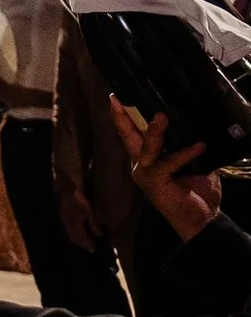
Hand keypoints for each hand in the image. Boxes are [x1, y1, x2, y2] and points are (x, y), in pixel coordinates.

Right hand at [58, 189, 99, 251]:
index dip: (88, 245)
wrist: (66, 192)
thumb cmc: (79, 200)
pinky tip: (79, 234)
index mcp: (75, 224)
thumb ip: (93, 224)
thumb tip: (99, 235)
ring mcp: (64, 223)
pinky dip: (74, 236)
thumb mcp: (89, 211)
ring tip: (85, 243)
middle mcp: (68, 226)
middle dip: (82, 245)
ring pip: (70, 236)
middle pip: (75, 239)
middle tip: (90, 248)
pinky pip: (68, 232)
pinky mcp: (63, 220)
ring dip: (78, 242)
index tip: (94, 250)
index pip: (82, 238)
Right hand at [112, 105, 222, 242]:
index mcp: (148, 160)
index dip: (123, 116)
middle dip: (121, 117)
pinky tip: (199, 146)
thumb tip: (192, 125)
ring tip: (162, 116)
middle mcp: (142, 165)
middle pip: (128, 137)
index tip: (115, 97)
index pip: (133, 134)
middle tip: (117, 99)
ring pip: (147, 147)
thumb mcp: (193, 164)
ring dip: (154, 131)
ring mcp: (146, 174)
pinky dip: (185, 153)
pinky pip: (169, 162)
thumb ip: (185, 147)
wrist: (201, 219)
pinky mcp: (155, 182)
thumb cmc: (197, 192)